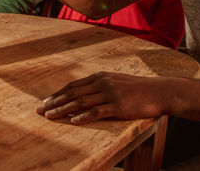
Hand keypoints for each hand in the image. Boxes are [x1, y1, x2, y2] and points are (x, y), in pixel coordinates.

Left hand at [36, 72, 167, 124]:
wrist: (158, 91)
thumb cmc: (137, 89)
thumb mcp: (115, 82)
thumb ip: (100, 86)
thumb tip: (84, 94)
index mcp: (99, 77)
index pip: (73, 86)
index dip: (58, 94)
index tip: (46, 102)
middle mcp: (101, 83)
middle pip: (72, 93)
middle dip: (55, 102)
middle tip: (40, 110)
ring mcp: (109, 94)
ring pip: (81, 102)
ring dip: (63, 110)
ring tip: (51, 116)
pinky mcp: (118, 106)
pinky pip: (97, 111)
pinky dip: (83, 116)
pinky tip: (74, 121)